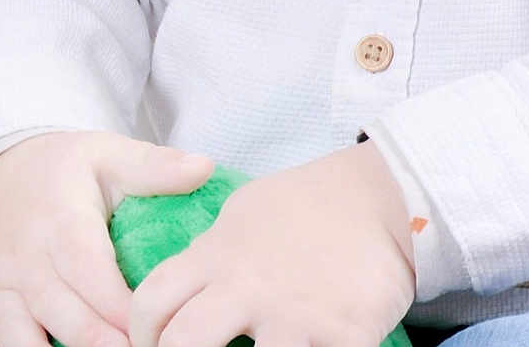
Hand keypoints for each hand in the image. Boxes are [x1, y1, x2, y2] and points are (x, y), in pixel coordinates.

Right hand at [0, 129, 215, 346]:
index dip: (119, 306)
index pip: (90, 273)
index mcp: (62, 224)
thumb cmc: (67, 169)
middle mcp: (28, 263)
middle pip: (64, 316)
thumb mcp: (111, 154)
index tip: (153, 326)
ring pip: (22, 340)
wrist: (3, 176)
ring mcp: (3, 292)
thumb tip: (204, 167)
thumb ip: (156, 166)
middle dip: (103, 345)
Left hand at [128, 139, 417, 346]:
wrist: (386, 197)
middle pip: (181, 346)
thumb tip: (186, 284)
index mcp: (221, 254)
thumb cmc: (312, 202)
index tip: (151, 346)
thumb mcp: (247, 211)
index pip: (152, 301)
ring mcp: (295, 317)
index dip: (141, 334)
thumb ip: (213, 251)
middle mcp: (249, 287)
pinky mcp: (342, 338)